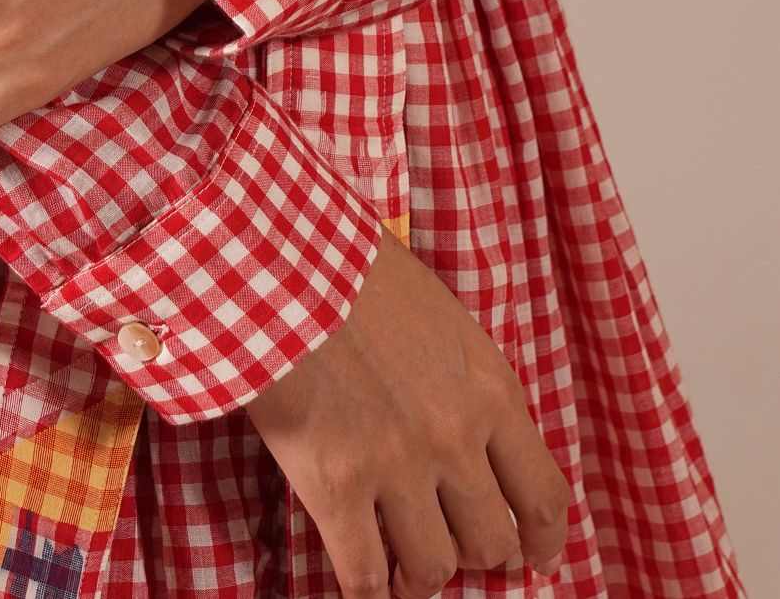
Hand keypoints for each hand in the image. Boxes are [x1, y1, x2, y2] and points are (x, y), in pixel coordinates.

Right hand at [244, 225, 570, 598]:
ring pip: (432, 567)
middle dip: (470, 552)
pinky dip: (366, 589)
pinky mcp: (336, 486)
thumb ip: (459, 374)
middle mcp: (455, 439)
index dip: (541, 540)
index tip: (534, 558)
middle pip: (490, 542)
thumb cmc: (350, 267)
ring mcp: (397, 467)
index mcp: (489, 389)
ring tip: (400, 568)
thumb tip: (462, 416)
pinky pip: (364, 575)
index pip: (542, 494)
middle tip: (447, 545)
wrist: (281, 258)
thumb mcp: (436, 312)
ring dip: (418, 574)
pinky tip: (360, 578)